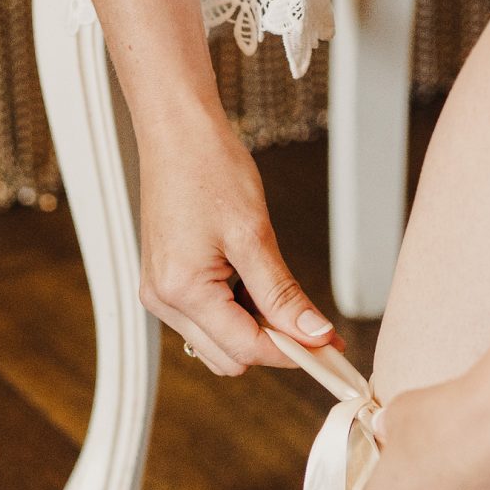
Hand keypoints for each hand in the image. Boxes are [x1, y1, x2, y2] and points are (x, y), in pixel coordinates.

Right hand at [136, 112, 339, 373]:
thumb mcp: (255, 234)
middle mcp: (164, 301)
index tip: (329, 348)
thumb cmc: (208, 168)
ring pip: (218, 344)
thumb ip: (282, 294)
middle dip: (272, 345)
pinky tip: (251, 281)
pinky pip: (206, 320)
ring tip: (275, 287)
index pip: (246, 349)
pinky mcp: (165, 284)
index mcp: (182, 290)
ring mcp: (160, 294)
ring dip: (253, 329)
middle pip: (229, 357)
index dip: (292, 352)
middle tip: (312, 322)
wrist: (176, 131)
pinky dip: (235, 313)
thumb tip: (314, 334)